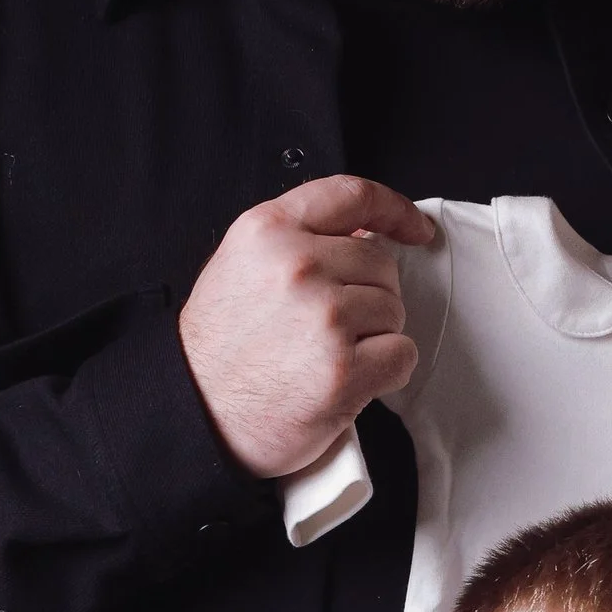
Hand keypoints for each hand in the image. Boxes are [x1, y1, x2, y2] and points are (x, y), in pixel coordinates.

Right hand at [178, 176, 438, 479]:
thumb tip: (366, 232)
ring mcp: (323, 317)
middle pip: (381, 263)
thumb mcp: (241, 267)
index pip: (352, 196)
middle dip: (369, 295)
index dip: (394, 209)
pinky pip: (402, 354)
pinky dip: (385, 371)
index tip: (415, 229)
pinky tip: (345, 379)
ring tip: (326, 354)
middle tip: (330, 328)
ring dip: (374, 336)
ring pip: (394, 309)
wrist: (196, 416)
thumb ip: (297, 240)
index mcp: (267, 230)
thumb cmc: (219, 350)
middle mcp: (296, 266)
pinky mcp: (343, 369)